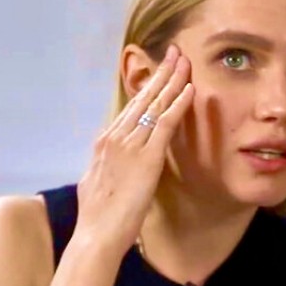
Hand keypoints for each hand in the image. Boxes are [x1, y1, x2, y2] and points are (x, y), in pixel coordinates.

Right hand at [76, 45, 193, 249]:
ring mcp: (130, 144)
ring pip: (155, 105)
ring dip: (172, 81)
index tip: (159, 71)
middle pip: (143, 98)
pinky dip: (178, 104)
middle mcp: (116, 136)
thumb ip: (104, 166)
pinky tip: (189, 89)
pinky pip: (165, 124)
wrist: (96, 233)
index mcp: (105, 141)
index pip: (131, 107)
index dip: (147, 87)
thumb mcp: (95, 182)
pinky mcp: (146, 157)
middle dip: (160, 73)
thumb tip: (105, 161)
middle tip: (174, 52)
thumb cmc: (97, 217)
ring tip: (185, 61)